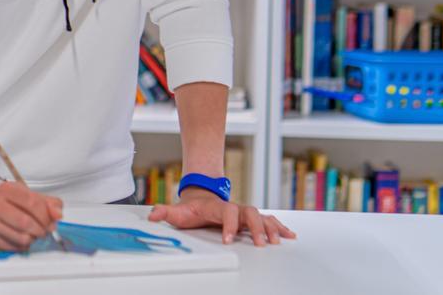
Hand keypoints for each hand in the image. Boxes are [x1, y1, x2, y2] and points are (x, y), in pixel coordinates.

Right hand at [0, 182, 63, 252]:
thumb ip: (48, 203)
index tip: (51, 221)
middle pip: (26, 223)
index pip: (32, 203)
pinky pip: (14, 248)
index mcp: (6, 190)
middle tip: (44, 230)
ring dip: (33, 238)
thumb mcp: (28, 194)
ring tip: (33, 233)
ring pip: (21, 238)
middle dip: (41, 229)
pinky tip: (22, 237)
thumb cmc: (9, 200)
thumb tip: (58, 214)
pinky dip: (23, 245)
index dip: (46, 215)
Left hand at [148, 187, 296, 246]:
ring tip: (278, 241)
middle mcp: (234, 208)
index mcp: (218, 207)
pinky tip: (290, 235)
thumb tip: (152, 215)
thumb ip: (165, 212)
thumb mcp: (177, 211)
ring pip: (262, 217)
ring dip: (271, 228)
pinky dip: (279, 226)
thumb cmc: (190, 208)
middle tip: (260, 244)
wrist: (200, 197)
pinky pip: (268, 220)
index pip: (227, 212)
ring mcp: (243, 212)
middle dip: (256, 228)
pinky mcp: (250, 218)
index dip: (229, 225)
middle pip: (250, 213)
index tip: (228, 239)